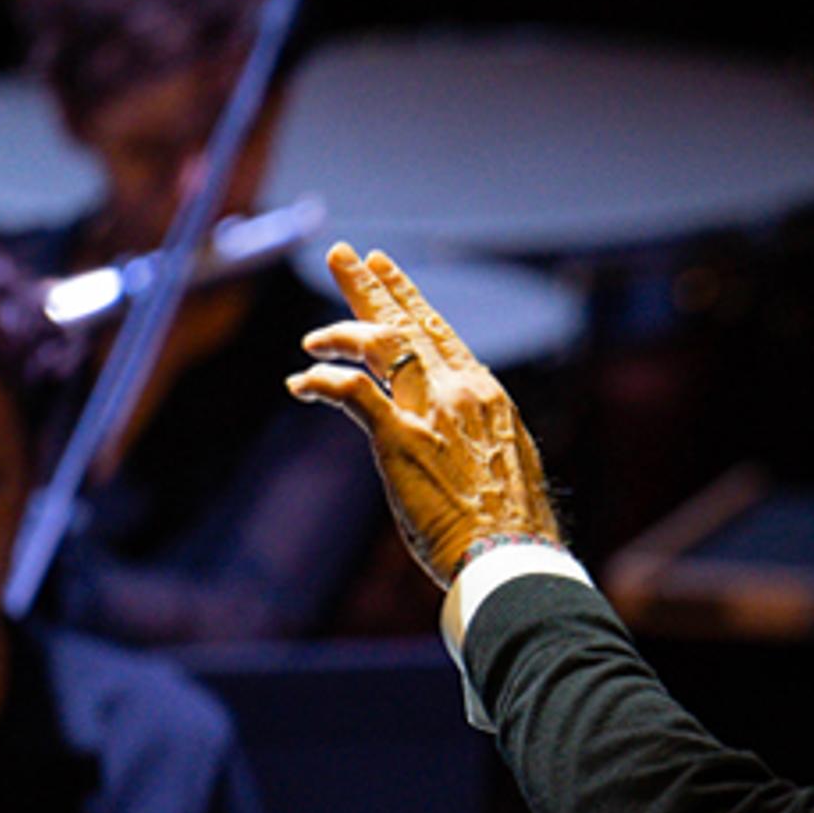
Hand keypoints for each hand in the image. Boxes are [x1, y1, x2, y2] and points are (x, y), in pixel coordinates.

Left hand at [287, 245, 560, 588]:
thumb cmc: (512, 531)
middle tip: (343, 255)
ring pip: (380, 344)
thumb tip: (466, 448)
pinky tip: (300, 382)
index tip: (385, 271)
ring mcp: (431, 413)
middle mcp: (460, 393)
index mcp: (487, 398)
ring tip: (311, 339)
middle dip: (371, 286)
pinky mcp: (401, 441)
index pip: (441, 333)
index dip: (409, 298)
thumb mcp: (506, 469)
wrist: (513, 557)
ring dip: (340, 332)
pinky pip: (351, 392)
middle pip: (408, 323)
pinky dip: (322, 381)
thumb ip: (480, 443)